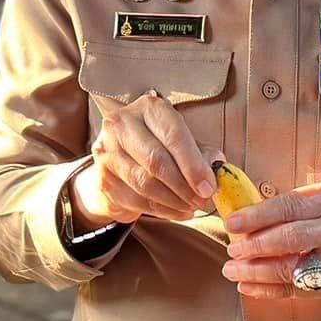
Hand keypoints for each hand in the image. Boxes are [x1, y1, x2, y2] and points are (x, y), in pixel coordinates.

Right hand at [69, 91, 218, 228]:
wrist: (116, 162)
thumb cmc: (155, 146)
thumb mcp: (179, 140)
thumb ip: (199, 152)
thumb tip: (217, 168)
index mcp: (148, 108)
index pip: (173, 136)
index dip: (193, 165)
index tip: (208, 186)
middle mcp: (122, 124)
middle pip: (157, 161)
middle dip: (185, 186)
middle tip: (202, 201)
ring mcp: (107, 152)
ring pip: (146, 184)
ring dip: (174, 201)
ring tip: (191, 207)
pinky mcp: (102, 179)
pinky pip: (136, 201)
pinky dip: (161, 211)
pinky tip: (176, 212)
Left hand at [222, 183, 320, 299]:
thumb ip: (297, 203)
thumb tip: (253, 213)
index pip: (288, 208)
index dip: (256, 216)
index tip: (234, 222)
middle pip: (288, 239)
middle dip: (254, 246)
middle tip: (233, 248)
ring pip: (291, 270)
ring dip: (256, 272)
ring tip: (234, 269)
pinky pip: (297, 291)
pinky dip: (269, 290)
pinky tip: (250, 286)